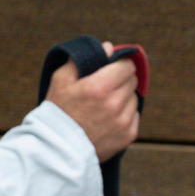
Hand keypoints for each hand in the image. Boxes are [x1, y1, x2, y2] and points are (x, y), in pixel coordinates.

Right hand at [46, 41, 139, 161]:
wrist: (59, 148)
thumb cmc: (58, 110)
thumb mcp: (61, 80)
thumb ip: (83, 60)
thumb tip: (108, 47)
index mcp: (99, 87)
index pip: (127, 67)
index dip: (121, 64)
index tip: (114, 67)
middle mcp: (115, 104)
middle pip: (132, 81)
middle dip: (122, 80)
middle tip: (107, 86)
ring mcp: (124, 121)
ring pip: (135, 99)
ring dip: (125, 97)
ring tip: (106, 104)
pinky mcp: (129, 135)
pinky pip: (136, 116)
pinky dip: (127, 114)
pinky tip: (110, 117)